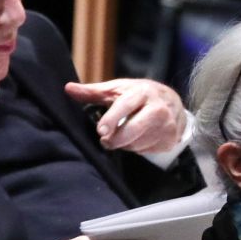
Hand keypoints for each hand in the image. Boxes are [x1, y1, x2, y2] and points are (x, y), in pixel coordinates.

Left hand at [64, 78, 187, 154]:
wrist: (172, 102)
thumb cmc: (138, 95)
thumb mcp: (117, 89)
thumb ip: (92, 91)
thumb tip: (68, 88)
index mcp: (142, 92)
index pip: (126, 106)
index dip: (112, 119)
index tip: (101, 131)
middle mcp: (158, 108)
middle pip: (133, 130)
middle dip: (115, 139)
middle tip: (105, 140)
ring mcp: (167, 125)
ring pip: (137, 144)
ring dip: (124, 144)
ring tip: (123, 133)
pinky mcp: (170, 139)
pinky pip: (146, 151)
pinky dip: (137, 147)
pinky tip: (137, 137)